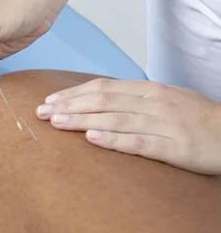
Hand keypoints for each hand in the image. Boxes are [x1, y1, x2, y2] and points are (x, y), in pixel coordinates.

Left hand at [35, 78, 220, 174]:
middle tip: (40, 112)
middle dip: (68, 105)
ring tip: (56, 123)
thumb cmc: (192, 119)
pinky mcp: (172, 146)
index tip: (48, 100)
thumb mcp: (162, 100)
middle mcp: (152, 102)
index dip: (72, 93)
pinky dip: (113, 139)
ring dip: (82, 120)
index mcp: (147, 89)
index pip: (101, 87)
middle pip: (102, 100)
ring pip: (114, 118)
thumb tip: (96, 100)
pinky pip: (138, 141)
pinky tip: (92, 139)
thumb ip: (130, 99)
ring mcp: (162, 123)